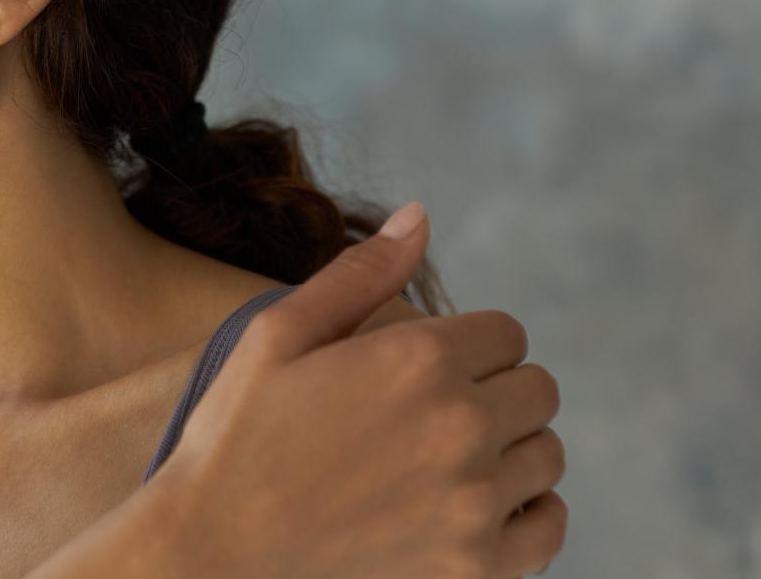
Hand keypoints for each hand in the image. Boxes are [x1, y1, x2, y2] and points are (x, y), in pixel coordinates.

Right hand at [151, 202, 566, 578]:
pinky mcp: (474, 567)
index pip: (508, 333)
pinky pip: (549, 528)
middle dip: (495, 391)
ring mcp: (474, 502)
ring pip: (547, 454)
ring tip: (447, 461)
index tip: (427, 370)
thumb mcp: (277, 336)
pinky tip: (480, 506)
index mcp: (419, 358)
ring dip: (509, 450)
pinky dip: (528, 513)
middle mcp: (460, 424)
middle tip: (432, 415)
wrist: (211, 550)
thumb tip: (420, 216)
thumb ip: (358, 274)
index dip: (470, 346)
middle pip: (537, 389)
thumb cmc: (234, 437)